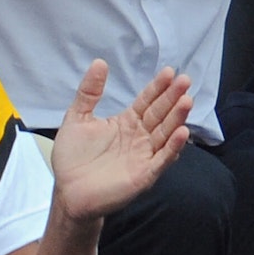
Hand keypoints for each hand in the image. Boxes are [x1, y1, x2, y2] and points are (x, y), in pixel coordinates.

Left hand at [49, 60, 190, 222]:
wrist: (67, 192)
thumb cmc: (72, 158)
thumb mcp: (77, 119)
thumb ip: (89, 93)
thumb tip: (99, 62)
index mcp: (128, 122)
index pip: (147, 101)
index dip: (158, 87)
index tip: (169, 72)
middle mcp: (140, 137)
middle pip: (161, 114)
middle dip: (173, 97)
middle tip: (184, 81)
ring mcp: (144, 155)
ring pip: (165, 133)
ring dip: (177, 118)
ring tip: (186, 101)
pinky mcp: (144, 174)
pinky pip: (162, 159)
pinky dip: (173, 147)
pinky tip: (182, 133)